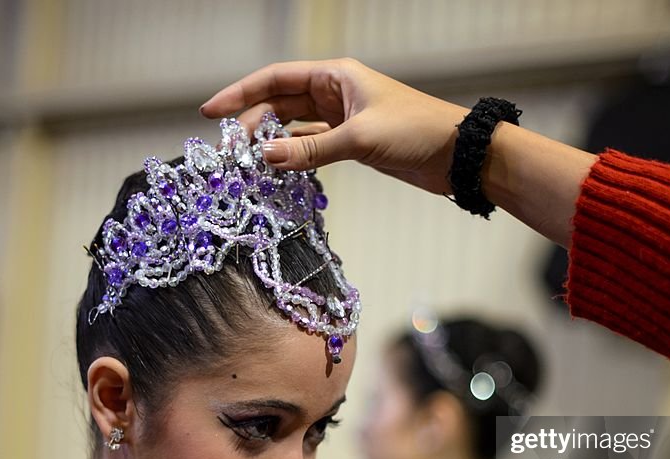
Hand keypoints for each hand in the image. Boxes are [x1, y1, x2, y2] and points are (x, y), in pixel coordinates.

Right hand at [201, 58, 467, 194]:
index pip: (276, 78)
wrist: (457, 155)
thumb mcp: (359, 139)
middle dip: (253, 125)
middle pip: (280, 104)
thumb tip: (266, 158)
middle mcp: (335, 93)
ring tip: (248, 164)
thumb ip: (311, 151)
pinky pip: (312, 147)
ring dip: (273, 144)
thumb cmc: (416, 132)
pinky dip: (294, 158)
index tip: (212, 111)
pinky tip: (278, 170)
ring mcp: (343, 119)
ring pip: (294, 128)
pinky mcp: (352, 144)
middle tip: (231, 152)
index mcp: (335, 76)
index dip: (241, 93)